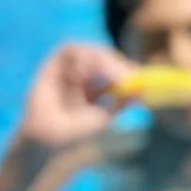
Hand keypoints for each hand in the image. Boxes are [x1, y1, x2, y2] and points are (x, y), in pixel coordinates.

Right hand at [18, 42, 137, 145]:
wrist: (50, 141)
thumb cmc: (74, 134)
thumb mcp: (104, 117)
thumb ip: (120, 103)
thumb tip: (140, 90)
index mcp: (93, 88)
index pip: (113, 69)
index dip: (126, 69)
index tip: (139, 77)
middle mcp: (80, 76)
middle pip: (103, 57)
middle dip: (118, 64)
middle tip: (131, 76)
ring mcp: (66, 70)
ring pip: (88, 50)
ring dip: (104, 61)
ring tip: (115, 78)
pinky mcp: (52, 64)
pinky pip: (69, 49)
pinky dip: (82, 57)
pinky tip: (87, 74)